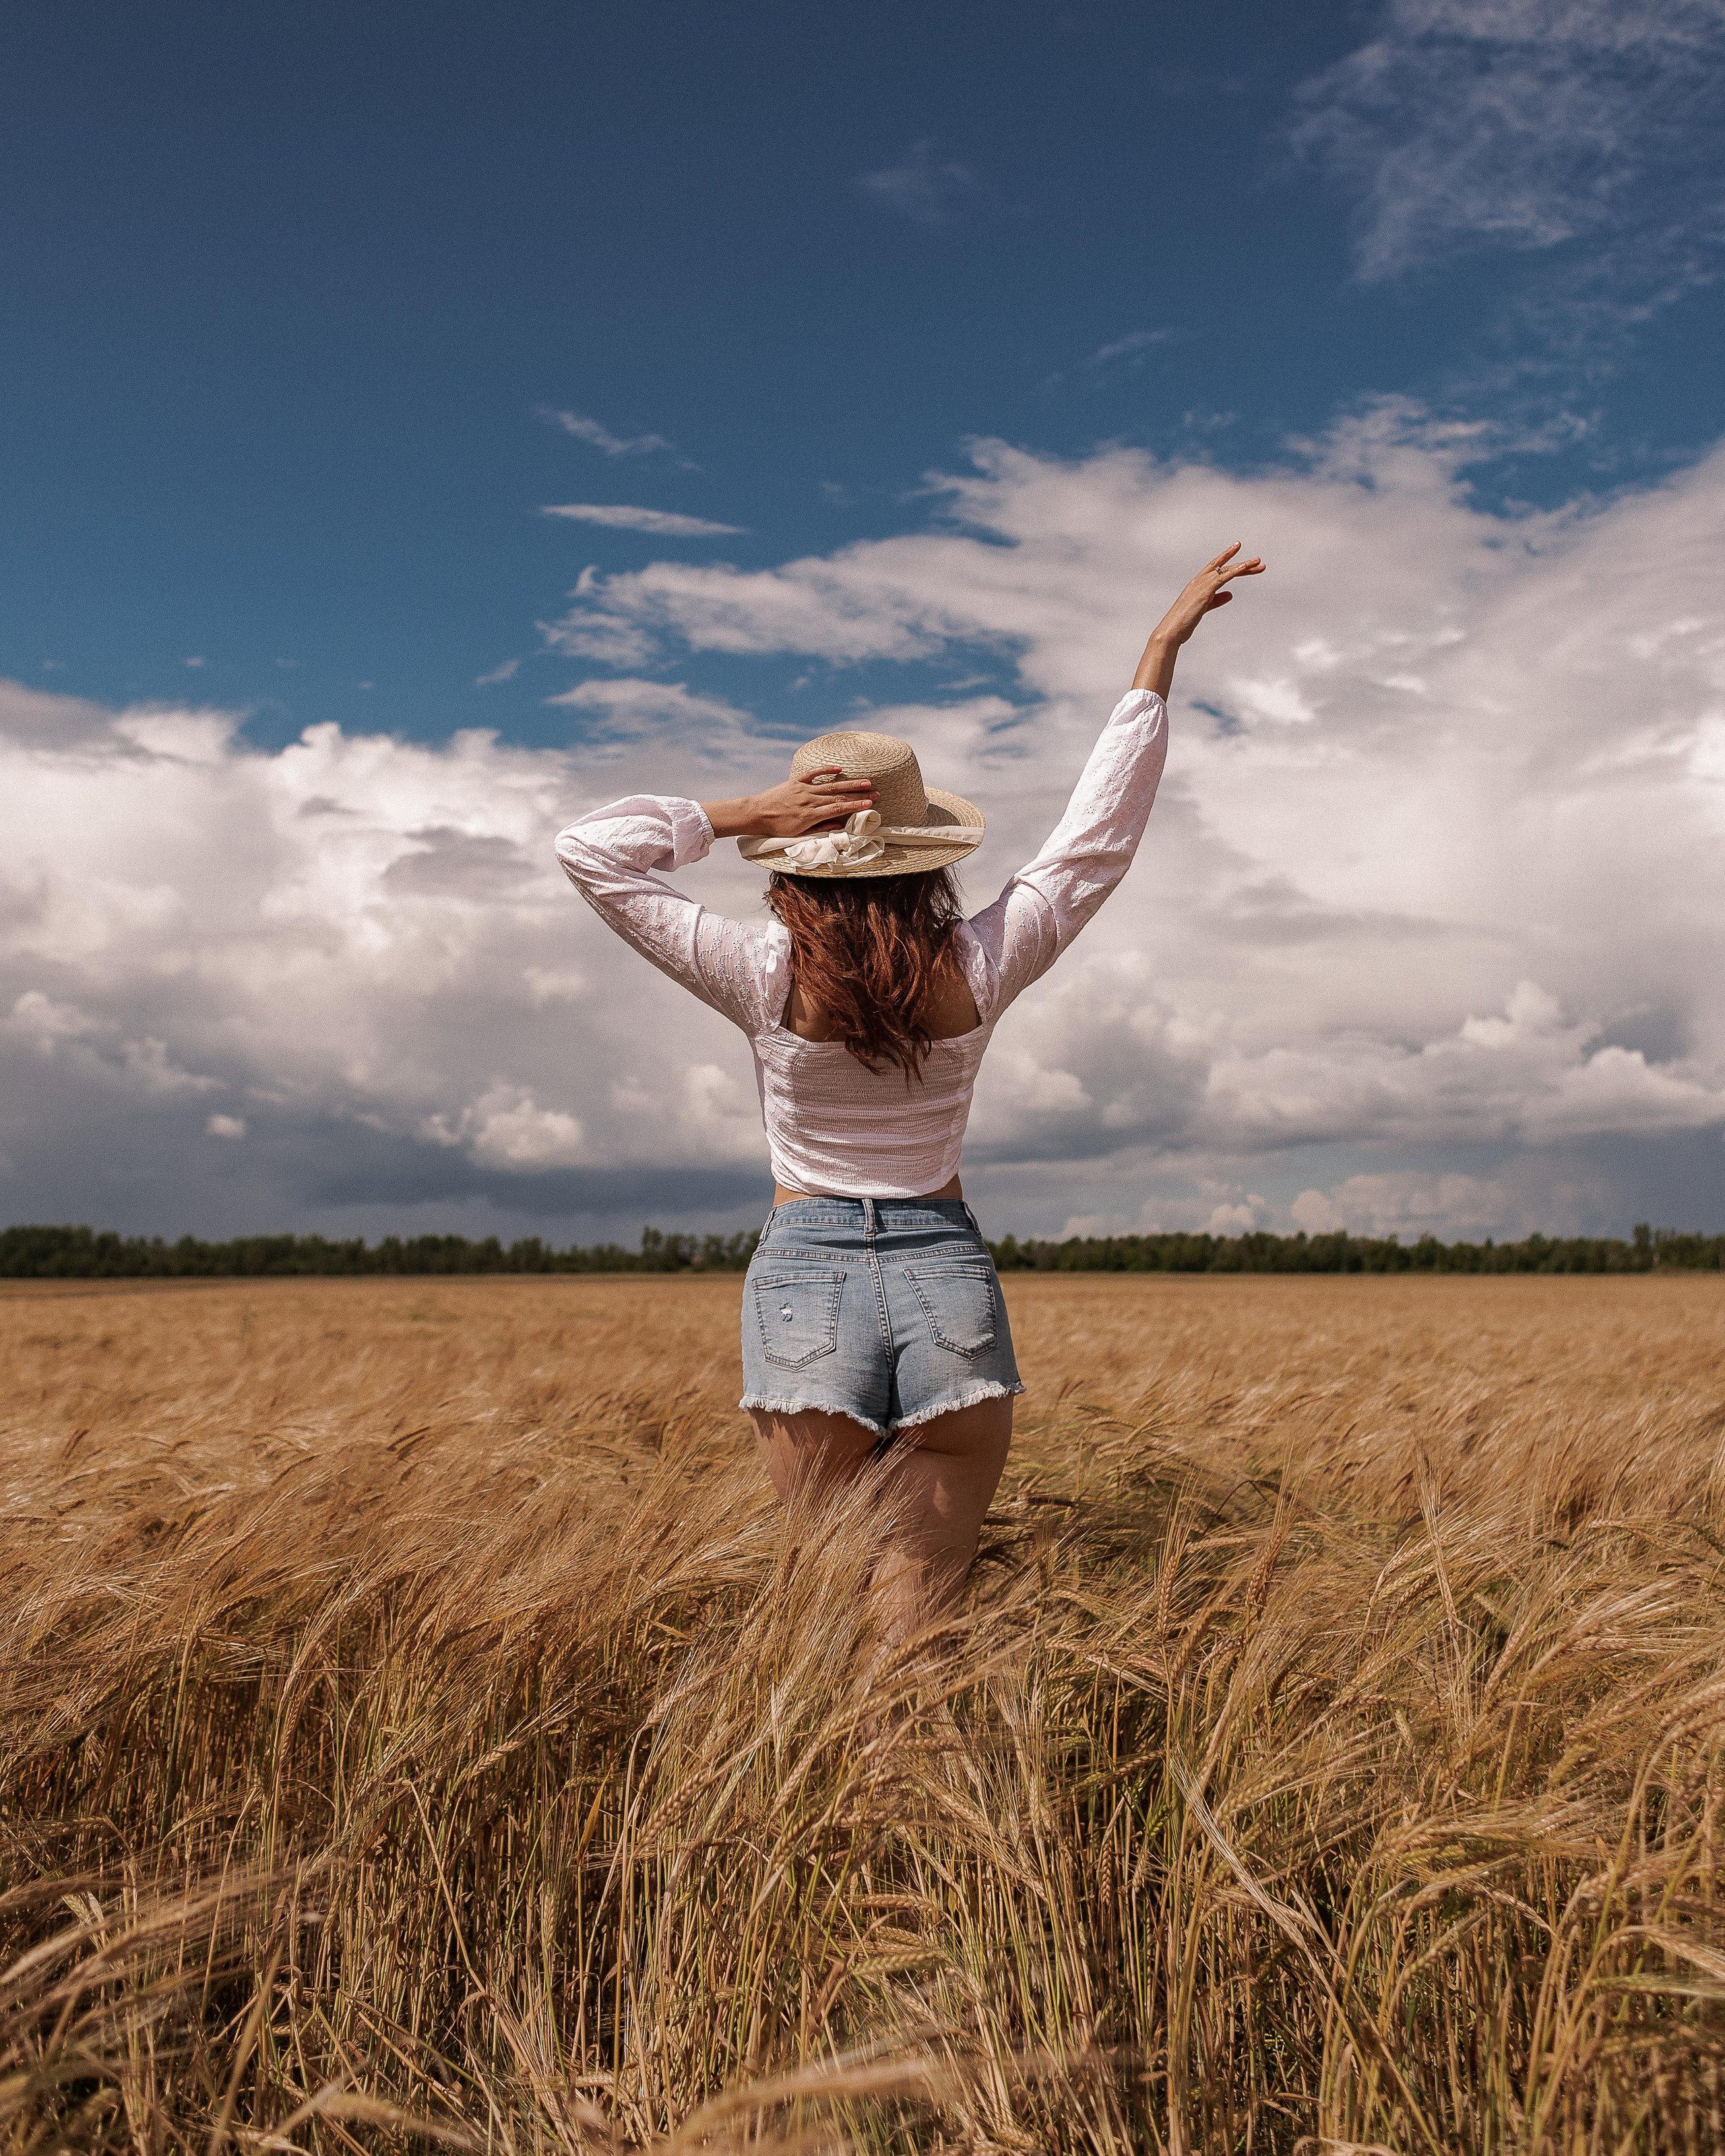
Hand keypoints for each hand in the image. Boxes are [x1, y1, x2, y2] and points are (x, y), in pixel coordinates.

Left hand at [703, 768, 877, 840]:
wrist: (757, 813)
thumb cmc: (777, 827)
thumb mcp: (799, 833)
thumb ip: (820, 827)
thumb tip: (838, 823)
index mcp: (812, 814)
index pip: (839, 808)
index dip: (856, 806)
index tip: (870, 804)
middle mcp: (810, 800)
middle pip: (840, 796)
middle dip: (859, 794)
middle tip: (876, 792)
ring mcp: (804, 789)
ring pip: (831, 785)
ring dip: (850, 783)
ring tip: (866, 782)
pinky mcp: (796, 782)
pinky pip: (813, 774)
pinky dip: (825, 770)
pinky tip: (838, 768)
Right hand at [1133, 542, 1264, 695]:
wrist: (1171, 631)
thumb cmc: (1183, 623)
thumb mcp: (1204, 608)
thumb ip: (1217, 600)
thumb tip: (1230, 594)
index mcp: (1197, 584)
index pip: (1215, 569)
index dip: (1228, 560)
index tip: (1243, 558)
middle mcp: (1199, 581)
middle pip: (1223, 567)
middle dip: (1241, 562)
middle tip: (1258, 560)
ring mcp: (1201, 584)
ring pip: (1225, 570)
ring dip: (1243, 565)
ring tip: (1258, 563)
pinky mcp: (1205, 591)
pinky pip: (1222, 577)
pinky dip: (1234, 571)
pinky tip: (1245, 567)